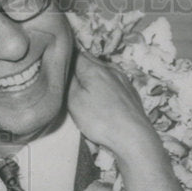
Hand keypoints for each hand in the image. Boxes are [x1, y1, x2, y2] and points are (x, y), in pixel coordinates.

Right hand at [67, 44, 157, 163]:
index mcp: (94, 69)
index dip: (65, 60)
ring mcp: (123, 80)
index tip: (58, 68)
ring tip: (85, 88)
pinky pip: (114, 81)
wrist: (132, 136)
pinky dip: (105, 85)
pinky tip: (102, 97)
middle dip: (78, 66)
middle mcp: (110, 69)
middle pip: (90, 60)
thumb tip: (65, 68)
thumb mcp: (74, 101)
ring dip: (93, 75)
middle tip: (68, 78)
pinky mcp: (130, 92)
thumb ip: (68, 82)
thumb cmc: (100, 120)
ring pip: (103, 70)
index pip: (75, 54)